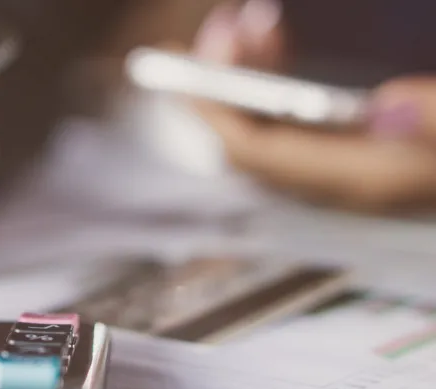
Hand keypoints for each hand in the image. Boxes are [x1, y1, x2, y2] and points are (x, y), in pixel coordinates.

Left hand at [190, 0, 435, 211]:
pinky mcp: (372, 154)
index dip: (215, 111)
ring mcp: (361, 169)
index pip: (259, 154)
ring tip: (251, 24)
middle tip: (224, 27)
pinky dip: (281, 89)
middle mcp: (353, 180)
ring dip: (254, 80)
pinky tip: (283, 55)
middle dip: (228, 87)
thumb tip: (385, 108)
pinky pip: (301, 128)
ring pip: (277, 133)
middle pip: (258, 143)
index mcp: (372, 177)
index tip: (187, 67)